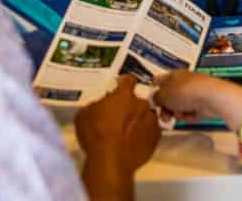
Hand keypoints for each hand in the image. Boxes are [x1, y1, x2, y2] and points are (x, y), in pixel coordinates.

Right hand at [75, 75, 160, 200]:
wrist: (110, 160)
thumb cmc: (95, 134)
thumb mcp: (85, 114)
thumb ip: (96, 105)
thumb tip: (102, 105)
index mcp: (124, 96)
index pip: (128, 81)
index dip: (123, 83)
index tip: (120, 85)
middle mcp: (142, 104)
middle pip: (138, 101)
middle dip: (130, 106)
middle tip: (119, 117)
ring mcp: (152, 121)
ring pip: (146, 116)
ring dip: (139, 121)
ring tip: (127, 133)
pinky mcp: (156, 138)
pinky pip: (151, 132)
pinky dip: (144, 135)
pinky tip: (134, 143)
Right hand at [152, 70, 218, 122]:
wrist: (211, 97)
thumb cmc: (184, 92)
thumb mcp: (163, 95)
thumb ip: (155, 98)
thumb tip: (155, 98)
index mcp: (174, 75)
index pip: (160, 79)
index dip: (154, 88)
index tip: (151, 98)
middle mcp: (184, 82)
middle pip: (170, 97)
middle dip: (165, 108)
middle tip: (164, 116)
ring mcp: (195, 93)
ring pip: (179, 106)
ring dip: (176, 113)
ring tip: (177, 115)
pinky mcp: (203, 104)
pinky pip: (190, 113)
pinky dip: (188, 116)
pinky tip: (189, 115)